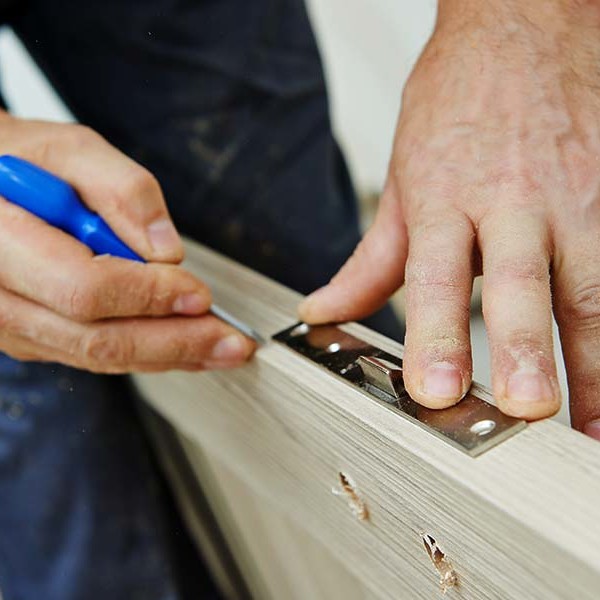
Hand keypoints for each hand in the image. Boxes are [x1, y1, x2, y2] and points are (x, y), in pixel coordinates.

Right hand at [0, 114, 254, 371]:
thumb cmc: (15, 161)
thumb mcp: (65, 149)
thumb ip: (120, 189)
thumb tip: (165, 248)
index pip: (83, 288)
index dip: (149, 295)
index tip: (199, 294)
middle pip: (94, 340)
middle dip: (173, 343)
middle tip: (229, 342)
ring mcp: (7, 324)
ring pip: (95, 356)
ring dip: (165, 356)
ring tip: (216, 350)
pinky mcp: (27, 336)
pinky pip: (90, 355)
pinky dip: (143, 354)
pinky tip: (180, 347)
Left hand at [299, 0, 599, 437]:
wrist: (521, 25)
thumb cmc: (458, 103)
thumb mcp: (402, 181)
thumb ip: (370, 261)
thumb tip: (324, 309)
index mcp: (448, 198)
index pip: (436, 276)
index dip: (435, 336)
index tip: (434, 389)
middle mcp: (515, 201)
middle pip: (522, 283)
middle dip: (528, 350)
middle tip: (526, 408)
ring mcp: (577, 197)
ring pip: (593, 287)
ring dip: (595, 361)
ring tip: (591, 426)